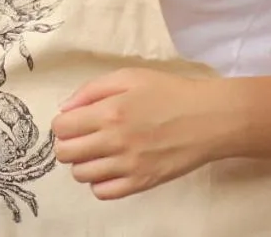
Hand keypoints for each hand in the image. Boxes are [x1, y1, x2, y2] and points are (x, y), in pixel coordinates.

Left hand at [52, 68, 217, 200]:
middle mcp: (114, 141)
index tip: (75, 121)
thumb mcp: (130, 76)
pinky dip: (101, 182)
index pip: (61, 128)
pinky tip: (112, 168)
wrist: (208, 118)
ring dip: (84, 163)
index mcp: (109, 112)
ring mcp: (128, 166)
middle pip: (65, 154)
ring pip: (81, 175)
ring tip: (100, 152)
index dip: (64, 124)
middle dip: (69, 144)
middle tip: (85, 137)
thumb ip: (92, 90)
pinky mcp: (142, 183)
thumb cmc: (169, 92)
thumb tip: (66, 109)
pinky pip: (103, 193)